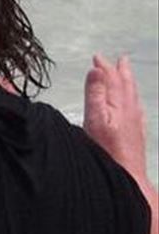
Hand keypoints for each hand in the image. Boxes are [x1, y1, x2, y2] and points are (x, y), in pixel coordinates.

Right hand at [84, 54, 149, 183]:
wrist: (127, 176)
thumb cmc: (107, 151)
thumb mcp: (95, 119)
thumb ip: (95, 94)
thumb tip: (97, 70)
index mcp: (118, 105)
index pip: (111, 80)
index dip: (104, 67)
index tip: (98, 57)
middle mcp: (129, 111)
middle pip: (126, 86)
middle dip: (120, 72)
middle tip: (120, 60)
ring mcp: (135, 123)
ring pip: (133, 97)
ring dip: (128, 84)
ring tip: (127, 75)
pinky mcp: (137, 134)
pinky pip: (138, 111)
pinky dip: (134, 102)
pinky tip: (135, 105)